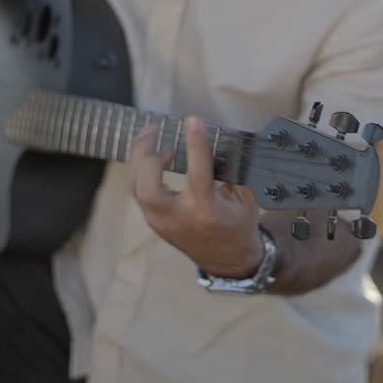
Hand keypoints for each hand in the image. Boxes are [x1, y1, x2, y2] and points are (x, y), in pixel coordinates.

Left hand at [130, 116, 263, 277]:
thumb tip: (220, 138)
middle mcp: (180, 219)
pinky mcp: (154, 223)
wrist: (228, 262)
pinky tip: (149, 153)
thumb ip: (232, 170)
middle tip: (155, 129)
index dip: (196, 144)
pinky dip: (141, 170)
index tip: (193, 120)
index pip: (198, 173)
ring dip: (138, 159)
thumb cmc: (239, 225)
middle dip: (146, 155)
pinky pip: (139, 192)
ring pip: (137, 189)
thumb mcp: (245, 198)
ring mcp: (162, 224)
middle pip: (148, 188)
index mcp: (207, 211)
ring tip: (149, 135)